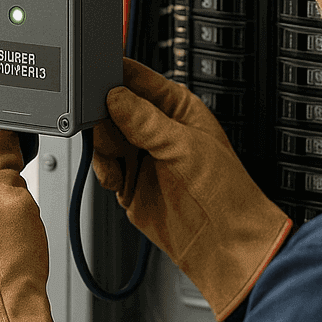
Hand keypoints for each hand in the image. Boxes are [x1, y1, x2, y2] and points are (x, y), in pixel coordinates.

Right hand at [93, 59, 292, 319]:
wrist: (223, 243)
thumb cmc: (225, 191)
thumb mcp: (184, 147)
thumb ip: (146, 121)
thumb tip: (114, 96)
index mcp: (175, 107)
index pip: (135, 78)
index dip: (112, 78)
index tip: (95, 87)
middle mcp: (155, 127)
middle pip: (109, 106)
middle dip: (103, 119)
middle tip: (111, 137)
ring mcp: (141, 154)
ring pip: (102, 136)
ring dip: (103, 149)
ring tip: (118, 165)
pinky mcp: (129, 180)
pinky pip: (103, 165)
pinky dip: (103, 171)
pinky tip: (117, 181)